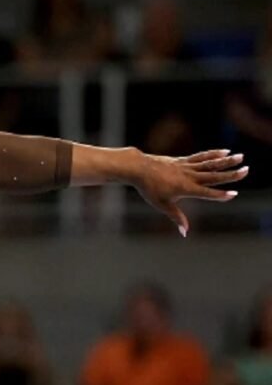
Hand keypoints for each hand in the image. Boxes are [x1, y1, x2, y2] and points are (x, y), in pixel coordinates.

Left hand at [131, 149, 247, 235]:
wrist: (139, 168)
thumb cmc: (149, 189)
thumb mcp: (162, 205)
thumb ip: (176, 217)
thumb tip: (185, 232)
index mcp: (185, 189)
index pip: (206, 193)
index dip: (220, 195)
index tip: (234, 194)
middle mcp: (189, 176)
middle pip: (213, 176)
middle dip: (231, 174)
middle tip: (246, 170)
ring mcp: (186, 167)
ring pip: (210, 164)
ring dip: (226, 161)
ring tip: (241, 156)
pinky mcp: (183, 160)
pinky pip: (201, 157)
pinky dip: (214, 154)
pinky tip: (225, 151)